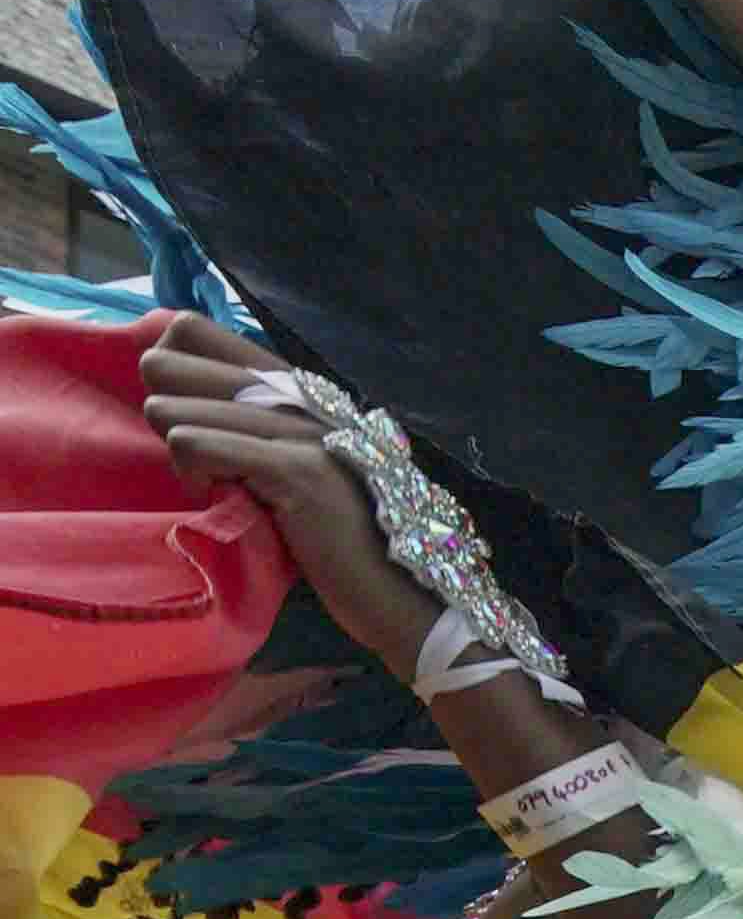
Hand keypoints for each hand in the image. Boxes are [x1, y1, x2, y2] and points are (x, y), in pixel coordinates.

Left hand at [132, 315, 447, 679]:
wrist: (403, 590)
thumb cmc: (342, 535)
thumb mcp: (292, 462)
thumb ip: (247, 424)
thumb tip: (165, 402)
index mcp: (295, 384)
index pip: (190, 328)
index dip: (169, 366)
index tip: (191, 413)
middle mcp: (296, 393)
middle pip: (167, 362)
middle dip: (163, 410)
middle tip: (199, 456)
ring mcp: (297, 428)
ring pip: (172, 410)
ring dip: (177, 452)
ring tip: (216, 486)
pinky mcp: (294, 470)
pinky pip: (194, 445)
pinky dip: (192, 472)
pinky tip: (224, 497)